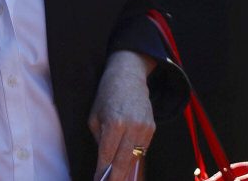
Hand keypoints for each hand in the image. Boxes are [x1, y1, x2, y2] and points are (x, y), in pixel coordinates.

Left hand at [88, 51, 155, 180]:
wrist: (129, 76)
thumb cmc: (107, 95)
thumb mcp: (95, 116)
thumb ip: (100, 140)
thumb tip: (104, 162)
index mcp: (114, 123)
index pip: (107, 156)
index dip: (102, 172)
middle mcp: (132, 127)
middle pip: (123, 162)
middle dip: (115, 177)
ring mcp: (144, 128)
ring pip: (134, 158)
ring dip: (126, 172)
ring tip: (118, 179)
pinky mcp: (152, 128)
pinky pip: (142, 150)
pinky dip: (134, 159)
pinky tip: (127, 168)